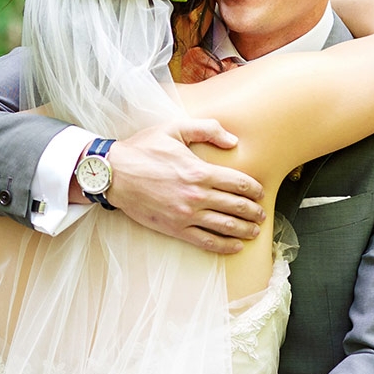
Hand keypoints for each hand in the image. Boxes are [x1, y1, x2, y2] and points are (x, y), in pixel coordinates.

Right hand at [100, 119, 266, 253]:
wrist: (112, 173)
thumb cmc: (142, 149)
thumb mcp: (174, 128)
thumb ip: (207, 129)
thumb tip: (233, 141)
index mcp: (200, 171)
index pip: (238, 183)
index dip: (254, 189)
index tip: (260, 193)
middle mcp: (196, 195)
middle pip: (236, 206)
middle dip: (254, 212)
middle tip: (262, 215)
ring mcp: (186, 214)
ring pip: (225, 226)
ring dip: (245, 230)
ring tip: (254, 231)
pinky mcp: (174, 228)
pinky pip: (205, 241)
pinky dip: (224, 245)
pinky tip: (235, 246)